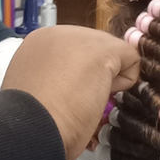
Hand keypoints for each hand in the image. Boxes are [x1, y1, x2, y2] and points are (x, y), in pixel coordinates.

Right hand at [1, 27, 139, 159]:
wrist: (30, 126)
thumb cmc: (29, 119)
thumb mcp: (35, 91)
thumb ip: (51, 78)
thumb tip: (72, 87)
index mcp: (37, 43)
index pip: (71, 53)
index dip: (75, 76)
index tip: (66, 97)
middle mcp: (56, 33)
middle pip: (92, 49)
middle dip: (93, 74)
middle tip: (78, 101)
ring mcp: (80, 37)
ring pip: (111, 53)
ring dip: (106, 78)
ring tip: (87, 100)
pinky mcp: (103, 48)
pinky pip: (130, 59)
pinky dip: (124, 82)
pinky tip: (102, 96)